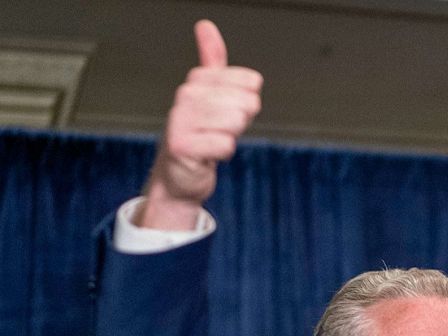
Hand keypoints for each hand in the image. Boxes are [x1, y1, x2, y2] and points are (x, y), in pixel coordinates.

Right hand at [139, 20, 262, 228]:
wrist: (178, 176)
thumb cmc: (198, 135)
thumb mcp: (208, 95)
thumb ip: (212, 62)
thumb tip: (205, 26)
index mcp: (196, 82)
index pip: (248, 83)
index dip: (248, 101)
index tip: (228, 111)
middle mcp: (186, 97)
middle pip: (245, 103)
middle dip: (241, 122)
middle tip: (221, 130)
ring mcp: (181, 121)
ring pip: (235, 123)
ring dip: (231, 137)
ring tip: (213, 140)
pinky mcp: (182, 146)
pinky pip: (225, 145)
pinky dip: (223, 153)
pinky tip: (209, 155)